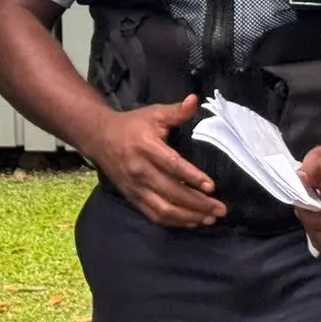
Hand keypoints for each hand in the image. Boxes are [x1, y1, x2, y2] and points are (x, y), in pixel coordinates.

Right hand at [81, 95, 227, 228]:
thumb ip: (176, 111)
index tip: (211, 186)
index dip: (192, 176)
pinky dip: (174, 222)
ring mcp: (136, 187)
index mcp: (147, 147)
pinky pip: (154, 215)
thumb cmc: (132, 125)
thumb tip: (195, 100)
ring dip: (189, 216)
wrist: (100, 138)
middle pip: (172, 192)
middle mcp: (140, 170)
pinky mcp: (133, 198)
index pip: (172, 165)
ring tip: (210, 219)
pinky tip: (191, 221)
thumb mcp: (153, 114)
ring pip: (164, 209)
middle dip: (198, 203)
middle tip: (220, 209)